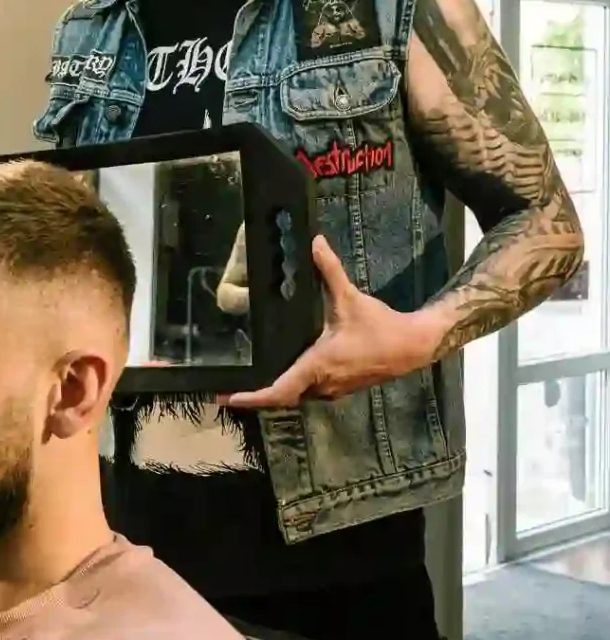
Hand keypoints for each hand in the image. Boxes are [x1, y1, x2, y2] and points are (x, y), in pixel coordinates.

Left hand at [217, 235, 438, 408]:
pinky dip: (289, 386)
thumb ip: (330, 270)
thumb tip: (315, 242)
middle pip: (282, 397)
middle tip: (225, 389)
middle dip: (254, 395)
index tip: (228, 397)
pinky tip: (278, 371)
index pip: (279, 390)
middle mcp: (322, 384)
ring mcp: (332, 389)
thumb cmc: (380, 327)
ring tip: (245, 380)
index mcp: (318, 365)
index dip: (252, 396)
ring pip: (295, 395)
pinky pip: (307, 392)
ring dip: (272, 391)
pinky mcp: (339, 387)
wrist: (412, 346)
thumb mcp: (350, 298)